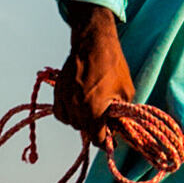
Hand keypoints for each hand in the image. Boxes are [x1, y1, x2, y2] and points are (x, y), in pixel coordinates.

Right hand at [56, 0, 136, 129]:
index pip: (96, 139)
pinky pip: (60, 111)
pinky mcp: (58, 90)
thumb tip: (119, 125)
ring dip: (80, 120)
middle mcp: (76, 107)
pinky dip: (68, 112)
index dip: (105, 140)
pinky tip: (78, 104)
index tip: (110, 139)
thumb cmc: (113, 65)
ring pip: (70, 122)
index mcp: (93, 110)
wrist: (93, 42)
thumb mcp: (126, 91)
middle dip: (94, 128)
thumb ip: (121, 113)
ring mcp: (64, 98)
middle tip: (104, 119)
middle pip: (83, 130)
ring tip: (91, 110)